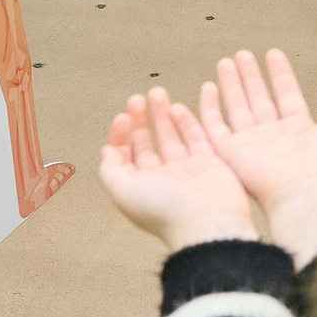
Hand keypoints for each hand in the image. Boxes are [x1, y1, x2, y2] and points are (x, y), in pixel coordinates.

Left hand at [98, 88, 258, 254]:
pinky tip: (178, 107)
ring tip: (158, 93)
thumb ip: (111, 171)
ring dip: (163, 114)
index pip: (126, 156)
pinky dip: (186, 121)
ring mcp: (187, 169)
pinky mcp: (209, 162)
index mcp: (141, 187)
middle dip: (141, 120)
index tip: (122, 117)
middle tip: (139, 98)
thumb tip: (106, 152)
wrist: (209, 224)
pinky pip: (196, 137)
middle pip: (148, 143)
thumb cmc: (166, 211)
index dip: (121, 135)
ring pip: (171, 136)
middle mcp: (162, 178)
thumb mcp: (124, 192)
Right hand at [199, 49, 316, 267]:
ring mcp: (250, 142)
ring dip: (231, 84)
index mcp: (297, 129)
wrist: (302, 191)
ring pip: (237, 106)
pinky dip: (210, 107)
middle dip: (250, 75)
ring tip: (226, 62)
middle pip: (257, 97)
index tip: (273, 54)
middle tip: (242, 55)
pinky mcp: (231, 152)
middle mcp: (272, 134)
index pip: (286, 93)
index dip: (280, 74)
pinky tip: (209, 87)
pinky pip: (215, 126)